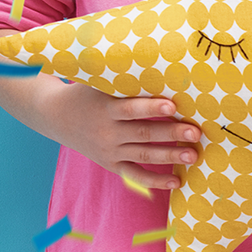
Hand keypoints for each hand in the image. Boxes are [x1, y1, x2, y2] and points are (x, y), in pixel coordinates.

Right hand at [58, 91, 200, 190]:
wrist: (55, 116)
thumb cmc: (86, 93)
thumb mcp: (99, 83)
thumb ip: (124, 82)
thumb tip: (160, 69)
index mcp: (106, 109)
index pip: (131, 109)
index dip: (152, 108)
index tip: (173, 106)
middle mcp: (108, 133)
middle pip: (143, 134)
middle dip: (171, 133)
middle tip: (195, 133)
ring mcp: (109, 152)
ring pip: (144, 156)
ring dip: (170, 156)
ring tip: (193, 155)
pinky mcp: (111, 165)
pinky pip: (135, 176)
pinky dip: (156, 181)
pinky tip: (177, 181)